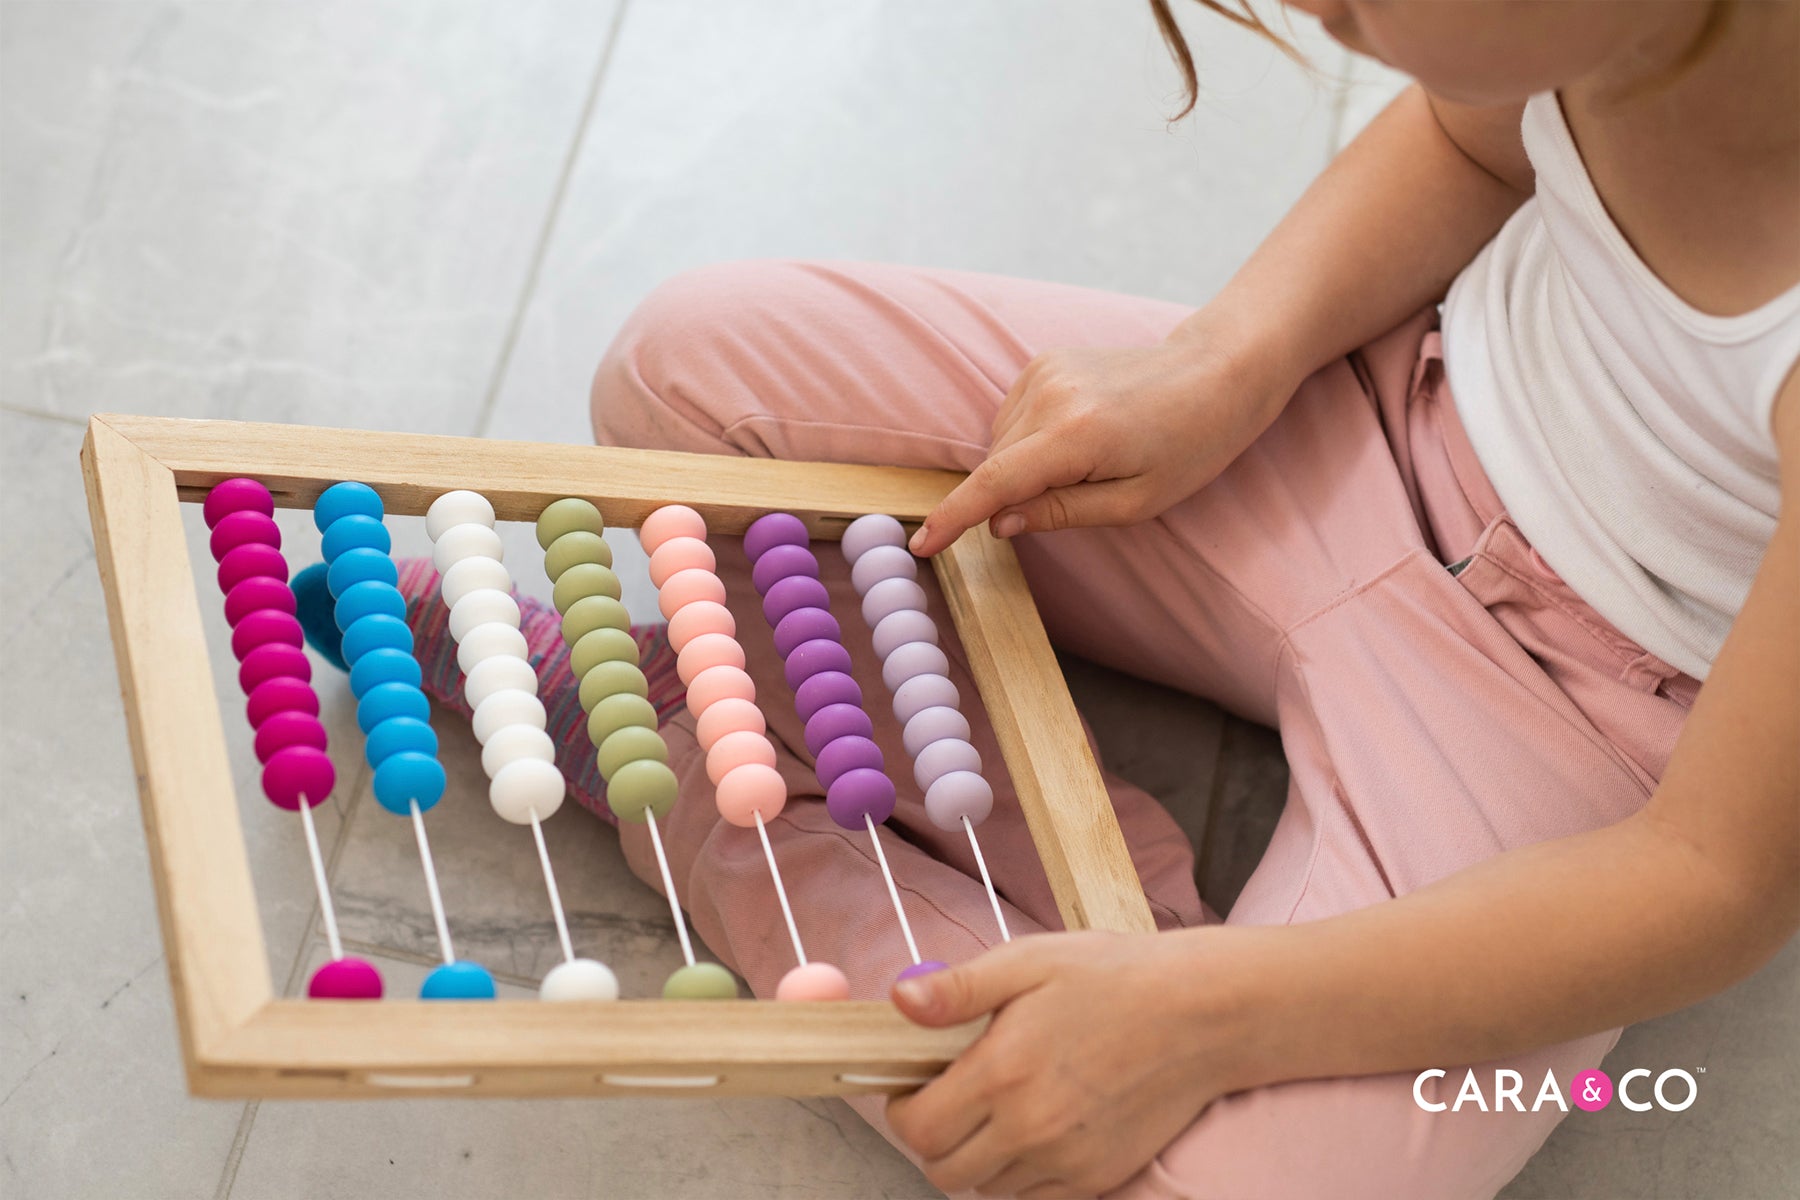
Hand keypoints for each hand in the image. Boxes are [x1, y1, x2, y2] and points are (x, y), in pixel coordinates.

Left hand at [885, 929, 1264, 1197]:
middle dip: (934, 1139)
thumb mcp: (1030, 961)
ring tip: (998, 1110)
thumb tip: (900, 999)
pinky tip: (1035, 1132)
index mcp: (1002, 1072)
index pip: (918, 1128)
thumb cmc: (1115, 977)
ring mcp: (1067, 1160)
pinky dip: (1023, 1177)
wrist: (1202, 1013)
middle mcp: (1030, 1128)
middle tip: (952, 1099)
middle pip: (944, 1170)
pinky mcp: (1100, 1176)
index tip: (915, 1086)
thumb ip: (959, 988)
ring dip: (979, 1158)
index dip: (903, 1110)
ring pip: (988, 1188)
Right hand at [909, 337, 1289, 556]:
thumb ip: (1062, 513)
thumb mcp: (1136, 502)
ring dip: (1023, 467)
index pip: (995, 483)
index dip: (954, 518)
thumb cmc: (1190, 445)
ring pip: (1001, 443)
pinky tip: (1076, 438)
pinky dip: (1028, 440)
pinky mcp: (1044, 361)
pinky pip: (1013, 418)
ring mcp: (1044, 371)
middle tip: (1081, 495)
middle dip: (1014, 496)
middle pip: (997, 466)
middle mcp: (1051, 395)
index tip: (922, 545)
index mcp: (1076, 435)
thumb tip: (1000, 524)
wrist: (1217, 371)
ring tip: (1089, 462)